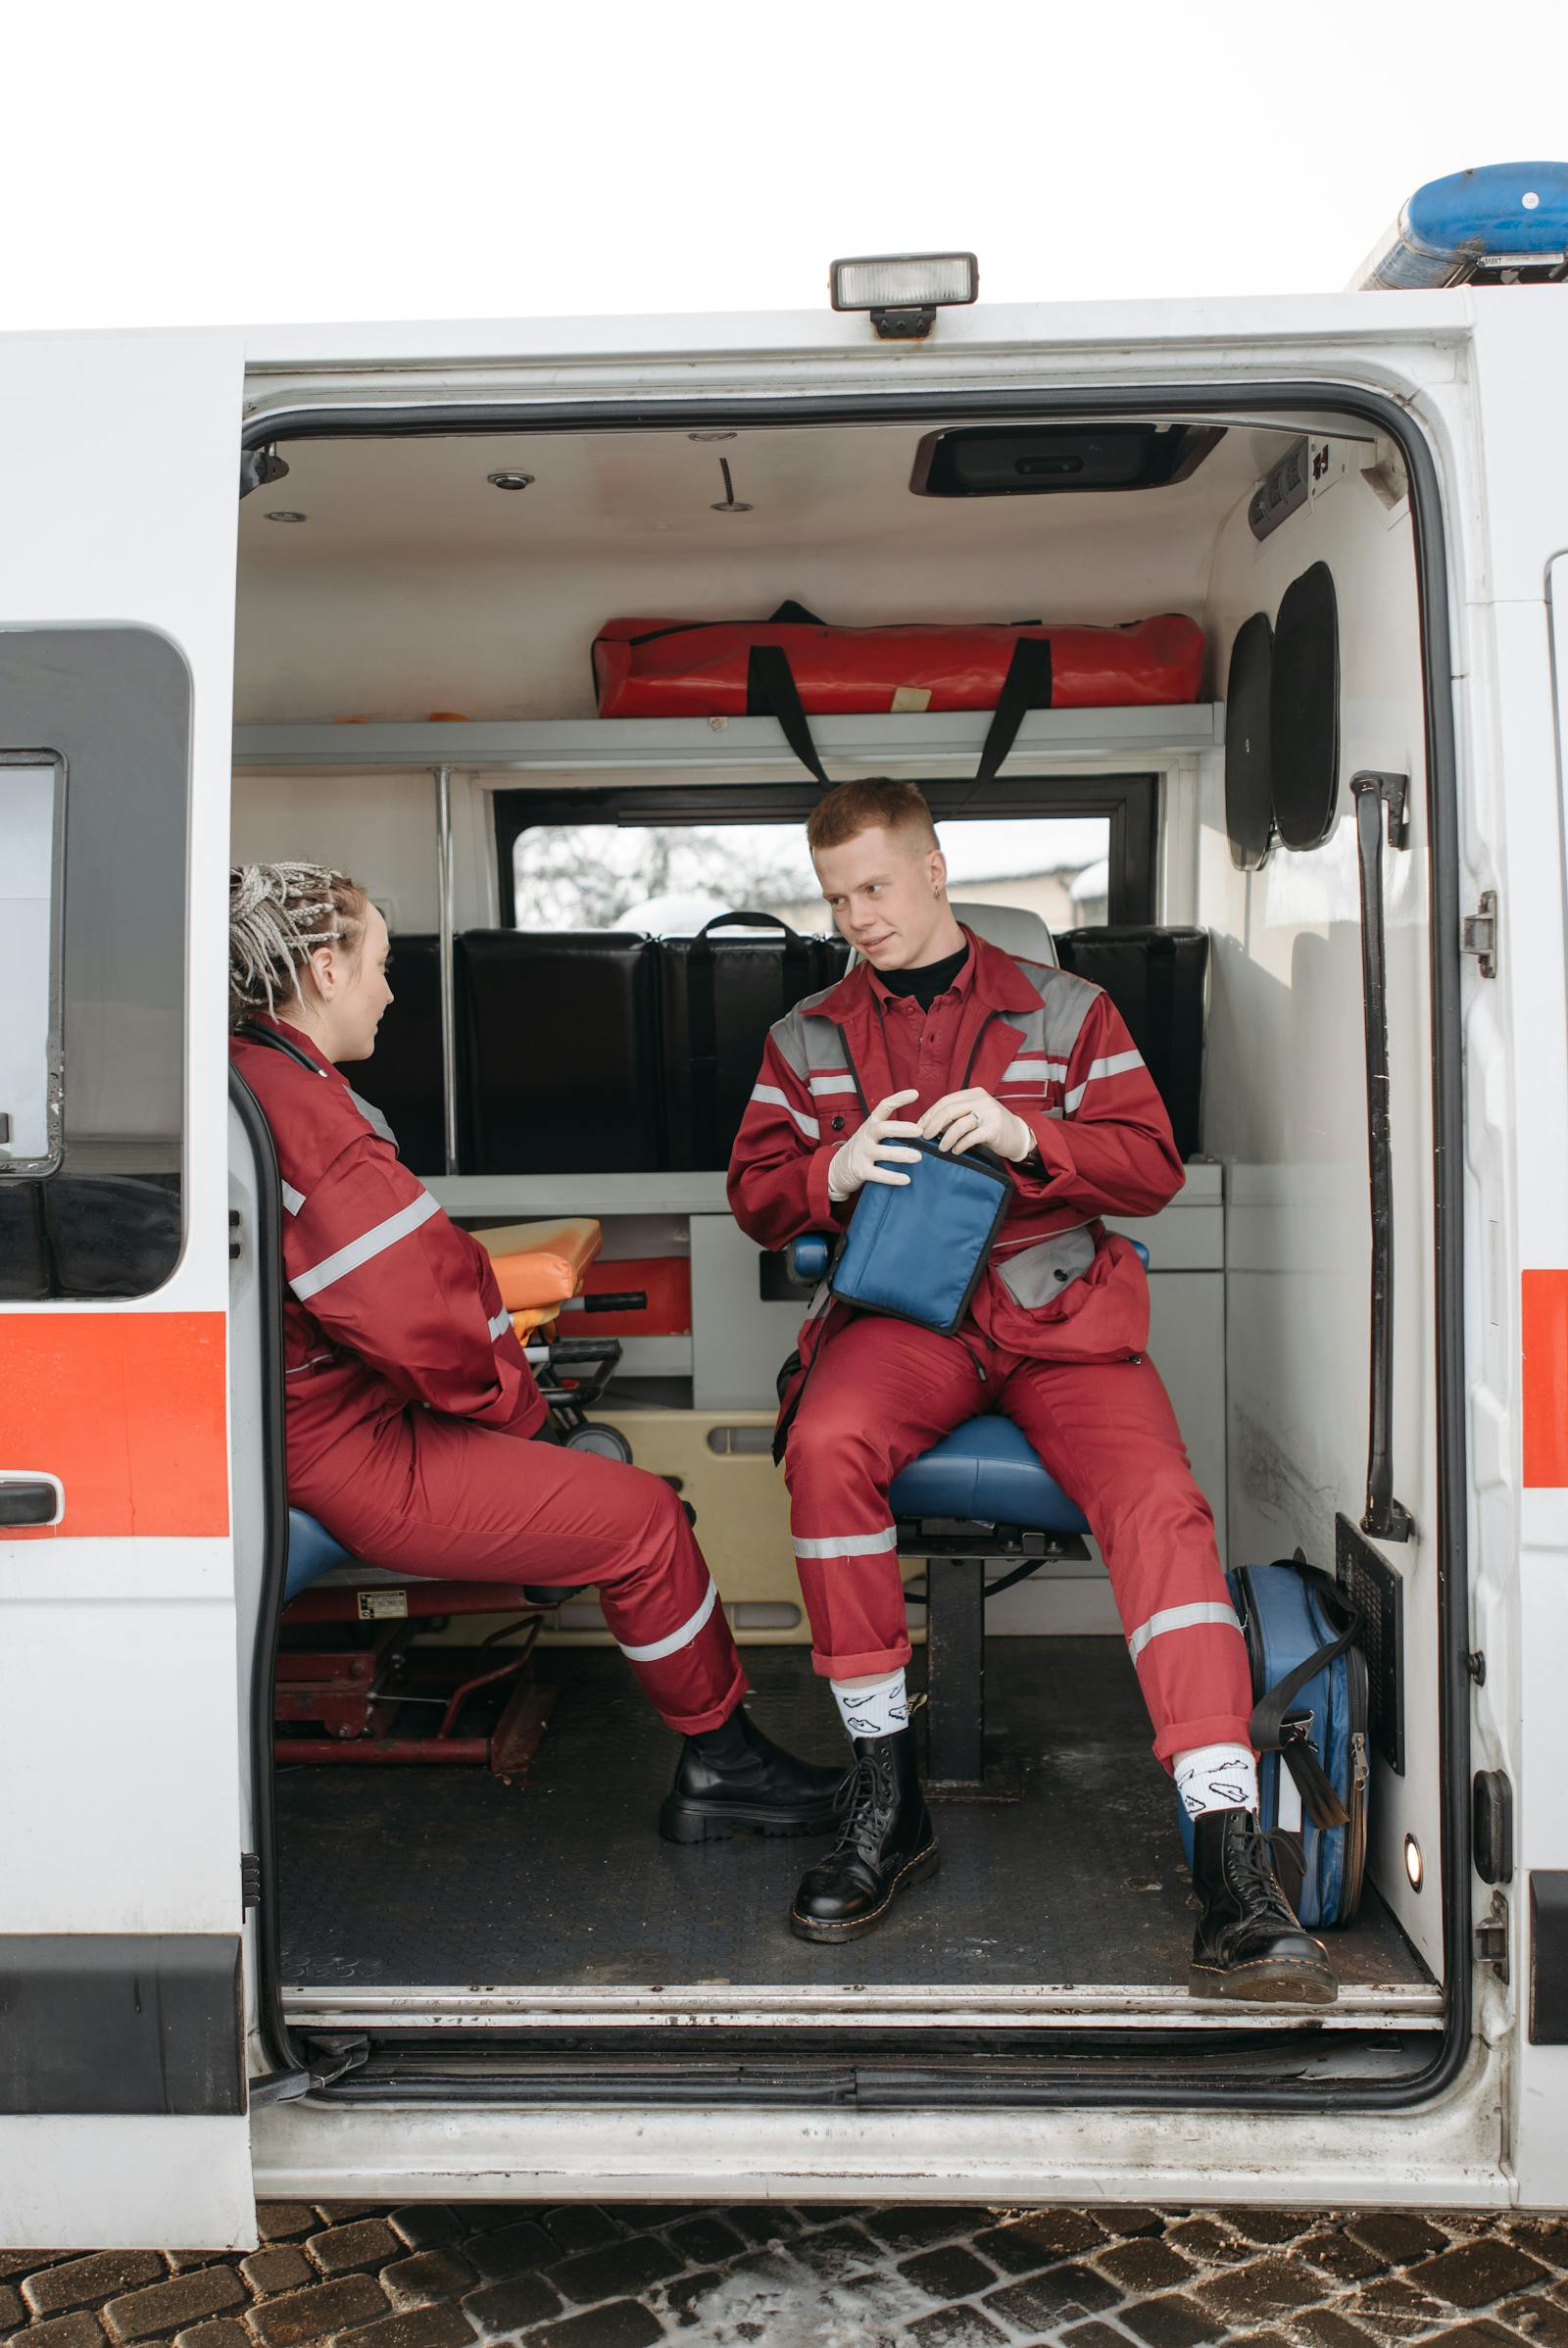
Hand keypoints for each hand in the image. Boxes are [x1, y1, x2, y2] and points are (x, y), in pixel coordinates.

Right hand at [828, 1088, 923, 1200]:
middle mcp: (866, 1137)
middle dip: (902, 1129)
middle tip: (919, 1131)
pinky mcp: (860, 1171)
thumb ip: (890, 1131)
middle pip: (883, 1128)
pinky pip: (878, 1174)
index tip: (915, 1093)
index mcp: (870, 1125)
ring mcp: (862, 1153)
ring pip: (882, 1152)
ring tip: (918, 1157)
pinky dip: (892, 1177)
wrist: (836, 1170)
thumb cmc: (862, 1150)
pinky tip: (906, 1179)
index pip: (884, 1106)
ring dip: (901, 1154)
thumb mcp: (871, 1135)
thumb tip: (921, 1129)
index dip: (898, 1099)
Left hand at [920, 1087, 1034, 1163]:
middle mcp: (981, 1100)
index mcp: (974, 1093)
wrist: (1018, 1136)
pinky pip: (970, 1137)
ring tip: (941, 1148)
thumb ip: (956, 1116)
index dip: (930, 1114)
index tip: (920, 1126)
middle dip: (933, 1124)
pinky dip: (960, 1145)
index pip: (946, 1101)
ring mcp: (989, 1113)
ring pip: (958, 1124)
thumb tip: (929, 1125)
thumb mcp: (974, 1115)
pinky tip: (955, 1151)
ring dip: (946, 1138)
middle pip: (949, 1110)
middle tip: (925, 1137)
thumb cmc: (991, 1127)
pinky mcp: (994, 1128)